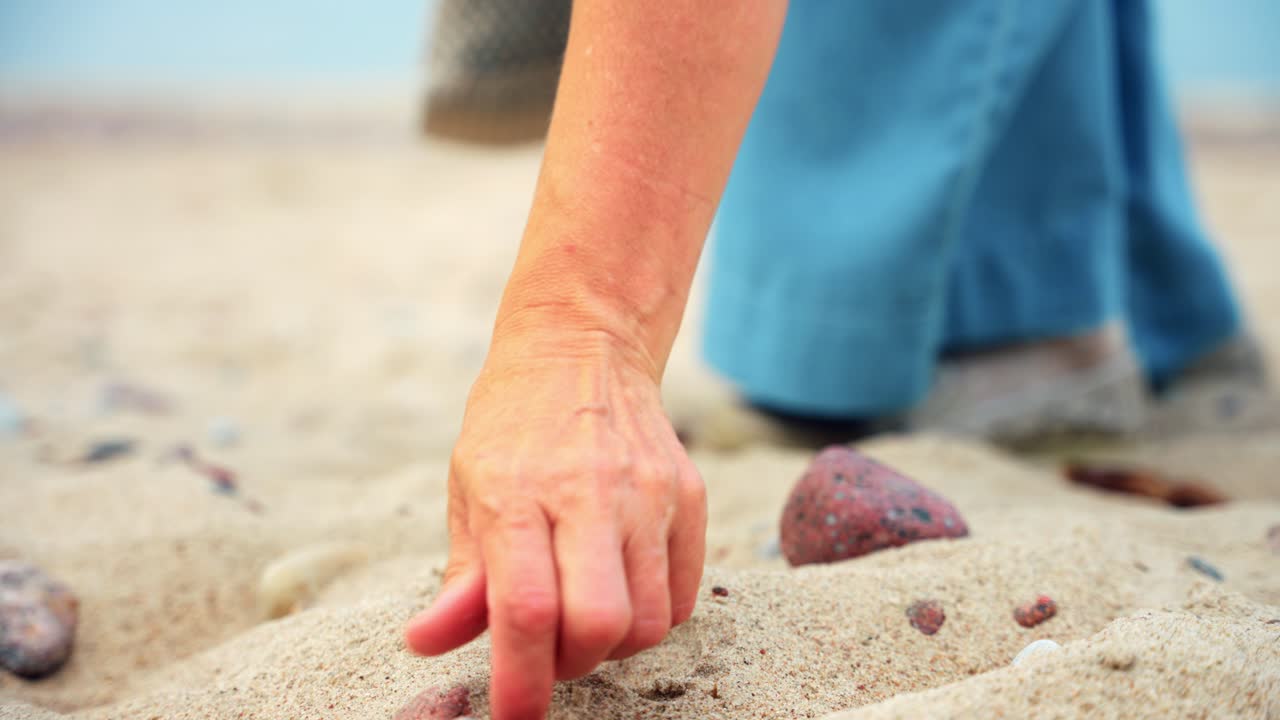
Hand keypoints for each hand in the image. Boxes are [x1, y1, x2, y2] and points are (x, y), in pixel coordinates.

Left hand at [404, 330, 706, 718]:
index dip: (520, 682)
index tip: (514, 716)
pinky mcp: (689, 495)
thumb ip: (461, 576)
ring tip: (584, 614)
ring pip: (649, 622)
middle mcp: (590, 492)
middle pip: (599, 625)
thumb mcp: (468, 488)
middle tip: (549, 652)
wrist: (584, 348)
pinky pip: (682, 597)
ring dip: (611, 646)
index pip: (526, 610)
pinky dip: (651, 618)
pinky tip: (621, 588)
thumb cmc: (512, 425)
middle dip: (571, 667)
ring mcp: (648, 493)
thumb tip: (428, 643)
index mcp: (517, 492)